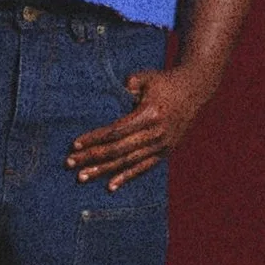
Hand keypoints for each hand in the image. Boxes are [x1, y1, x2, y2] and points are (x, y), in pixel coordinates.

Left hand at [66, 65, 216, 191]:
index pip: (116, 131)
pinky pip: (143, 168)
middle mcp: (156, 134)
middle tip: (70, 164)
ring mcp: (162, 145)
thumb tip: (114, 95)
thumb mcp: (147, 77)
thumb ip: (130, 84)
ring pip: (128, 162)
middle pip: (118, 150)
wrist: (194, 90)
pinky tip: (110, 186)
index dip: (95, 139)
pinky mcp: (165, 152)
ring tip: (82, 177)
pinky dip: (126, 178)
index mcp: (150, 115)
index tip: (75, 145)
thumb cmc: (165, 81)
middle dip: (92, 157)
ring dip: (103, 171)